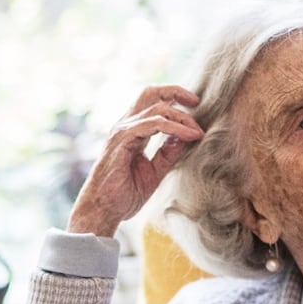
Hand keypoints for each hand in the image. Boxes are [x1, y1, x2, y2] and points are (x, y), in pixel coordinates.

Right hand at [68, 85, 203, 236]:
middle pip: (150, 93)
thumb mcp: (155, 171)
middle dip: (177, 92)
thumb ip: (168, 153)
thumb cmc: (125, 194)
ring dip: (181, 117)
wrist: (105, 211)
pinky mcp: (121, 141)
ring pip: (156, 108)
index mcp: (133, 131)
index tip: (195, 106)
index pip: (152, 101)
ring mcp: (122, 132)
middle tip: (197, 103)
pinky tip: (188, 137)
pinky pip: (151, 125)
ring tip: (197, 131)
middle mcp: (126, 126)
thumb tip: (186, 136)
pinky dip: (173, 128)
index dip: (174, 96)